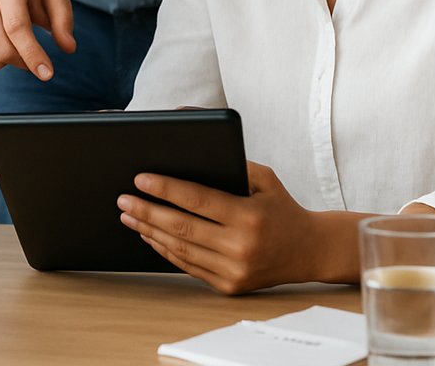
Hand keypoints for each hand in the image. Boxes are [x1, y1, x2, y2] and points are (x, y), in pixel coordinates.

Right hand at [0, 0, 75, 77]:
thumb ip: (63, 18)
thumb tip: (68, 47)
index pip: (16, 27)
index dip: (32, 53)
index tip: (47, 73)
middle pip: (3, 47)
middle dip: (26, 62)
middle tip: (40, 58)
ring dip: (15, 61)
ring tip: (22, 41)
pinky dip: (1, 60)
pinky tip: (7, 42)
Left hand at [117, 161, 358, 293]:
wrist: (310, 250)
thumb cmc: (282, 207)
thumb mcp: (263, 178)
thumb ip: (228, 162)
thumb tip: (185, 149)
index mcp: (249, 217)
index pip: (197, 200)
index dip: (165, 189)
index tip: (140, 179)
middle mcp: (241, 247)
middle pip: (182, 227)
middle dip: (147, 211)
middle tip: (123, 198)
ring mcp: (234, 271)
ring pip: (181, 250)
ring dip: (149, 231)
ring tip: (129, 215)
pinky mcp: (229, 286)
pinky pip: (189, 266)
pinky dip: (165, 250)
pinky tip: (150, 234)